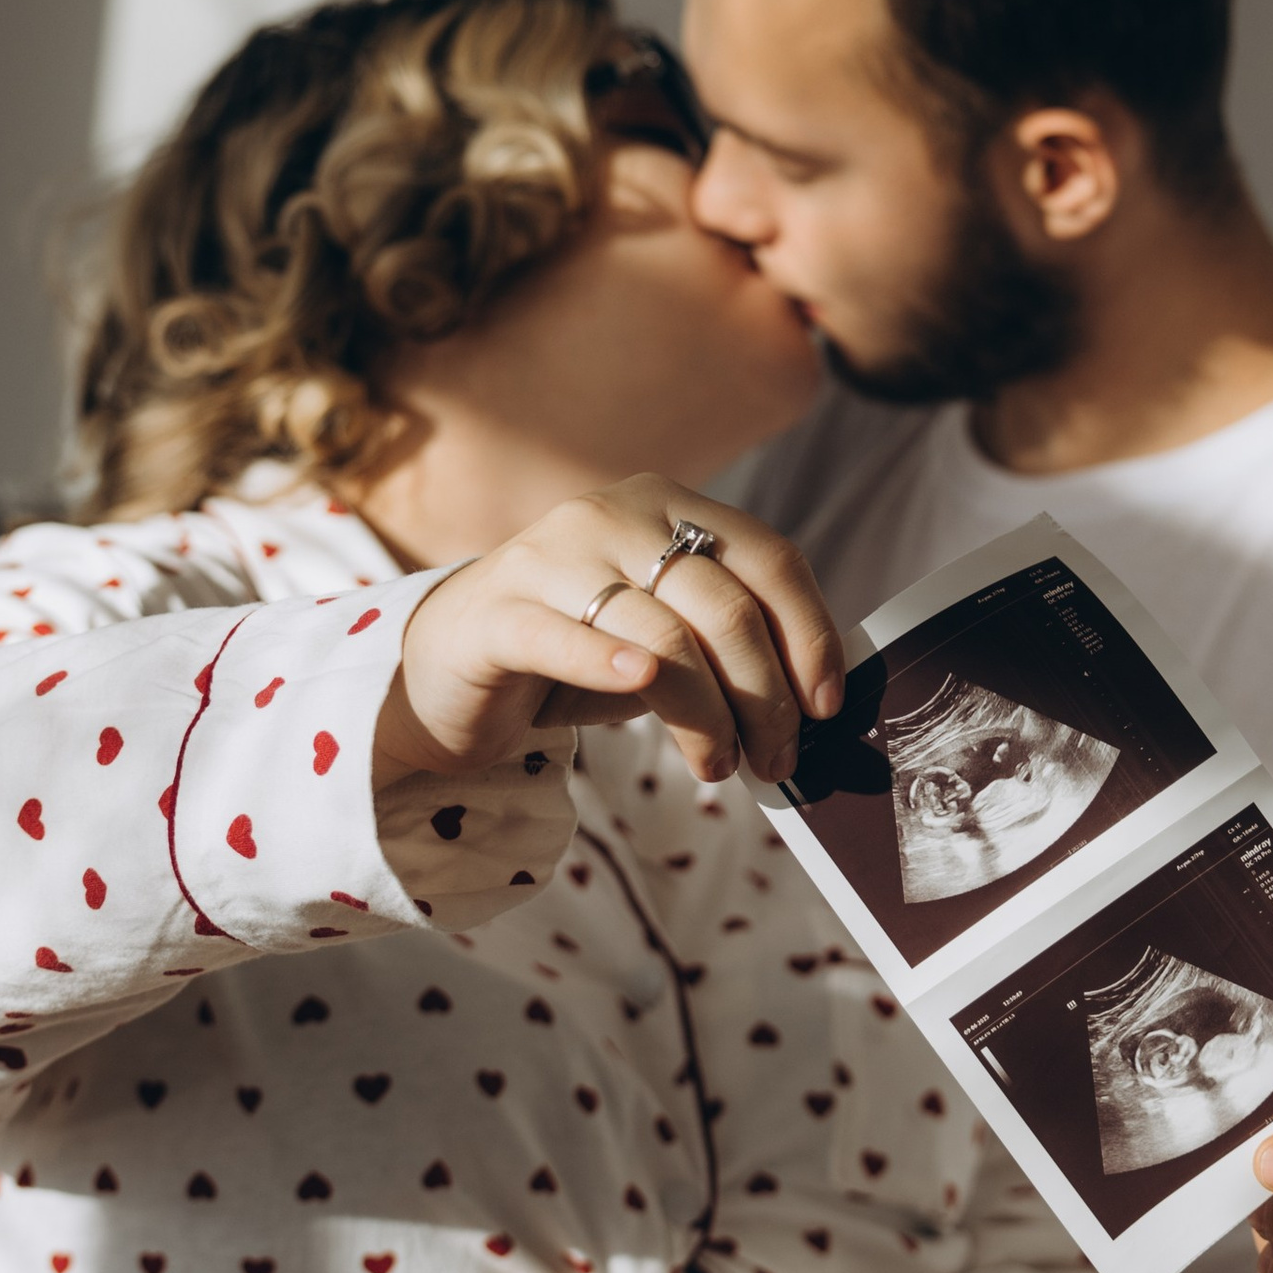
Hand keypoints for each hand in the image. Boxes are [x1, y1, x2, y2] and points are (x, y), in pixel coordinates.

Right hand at [373, 477, 842, 789]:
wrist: (445, 667)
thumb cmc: (572, 654)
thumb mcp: (662, 637)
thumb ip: (726, 646)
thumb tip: (812, 703)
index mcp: (666, 506)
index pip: (769, 558)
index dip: (810, 635)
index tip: (826, 706)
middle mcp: (612, 515)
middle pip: (723, 607)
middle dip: (765, 698)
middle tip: (774, 760)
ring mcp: (549, 557)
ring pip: (663, 636)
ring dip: (708, 717)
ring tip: (716, 766)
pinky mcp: (497, 613)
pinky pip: (567, 638)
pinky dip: (609, 665)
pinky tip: (638, 689)